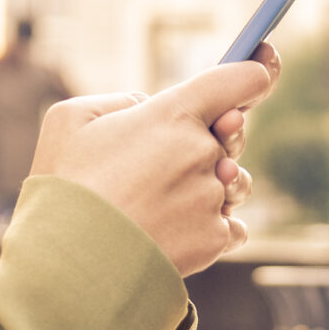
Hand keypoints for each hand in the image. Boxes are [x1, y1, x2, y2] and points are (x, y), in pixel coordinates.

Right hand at [33, 45, 277, 275]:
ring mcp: (212, 198)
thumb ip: (119, 102)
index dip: (256, 68)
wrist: (67, 267)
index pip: (238, 79)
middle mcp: (203, 153)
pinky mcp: (215, 239)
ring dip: (215, 186)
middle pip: (232, 137)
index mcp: (173, 115)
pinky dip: (212, 228)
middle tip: (177, 155)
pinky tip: (175, 233)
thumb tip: (147, 109)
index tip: (265, 62)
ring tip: (165, 202)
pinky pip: (232, 227)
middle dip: (215, 140)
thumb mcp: (70, 120)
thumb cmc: (63, 189)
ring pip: (234, 184)